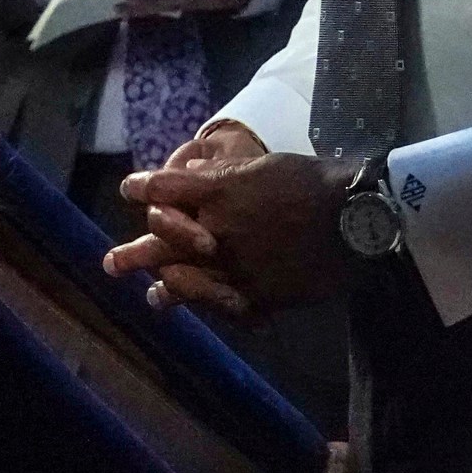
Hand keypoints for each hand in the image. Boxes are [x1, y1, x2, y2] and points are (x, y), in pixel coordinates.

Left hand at [105, 148, 352, 318]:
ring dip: (163, 286)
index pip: (164, 187)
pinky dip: (205, 304)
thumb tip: (197, 167)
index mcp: (220, 191)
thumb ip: (228, 170)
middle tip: (111, 264)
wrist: (359, 219)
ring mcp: (234, 265)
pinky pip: (220, 303)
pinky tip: (200, 309)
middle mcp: (217, 231)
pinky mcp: (256, 292)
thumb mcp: (269, 163)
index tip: (131, 190)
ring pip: (183, 280)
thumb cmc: (317, 181)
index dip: (144, 189)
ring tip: (150, 295)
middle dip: (135, 252)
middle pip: (162, 242)